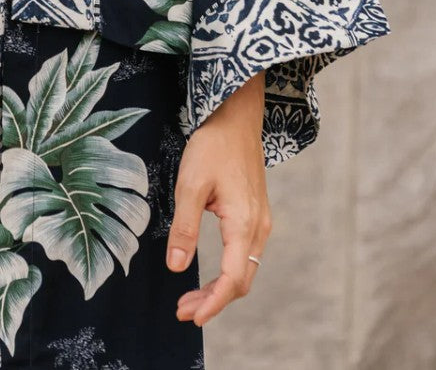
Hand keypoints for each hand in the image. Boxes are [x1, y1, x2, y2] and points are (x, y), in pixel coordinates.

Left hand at [166, 71, 270, 325]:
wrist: (236, 118)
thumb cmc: (213, 146)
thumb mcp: (190, 184)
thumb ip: (184, 227)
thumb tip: (175, 266)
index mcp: (243, 224)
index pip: (232, 279)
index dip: (213, 303)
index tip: (191, 317)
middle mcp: (258, 228)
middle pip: (241, 281)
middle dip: (213, 301)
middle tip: (183, 310)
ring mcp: (260, 222)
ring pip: (245, 270)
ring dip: (219, 289)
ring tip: (190, 298)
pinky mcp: (256, 215)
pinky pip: (246, 256)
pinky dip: (227, 272)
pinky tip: (208, 274)